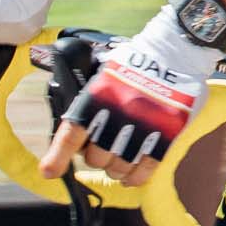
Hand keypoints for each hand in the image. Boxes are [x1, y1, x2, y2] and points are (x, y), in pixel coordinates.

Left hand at [39, 4, 221, 187]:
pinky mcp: (165, 136)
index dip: (58, 156)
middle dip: (96, 156)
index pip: (73, 133)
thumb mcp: (105, 72)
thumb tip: (78, 130)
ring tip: (118, 159)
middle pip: (95, 157)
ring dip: (115, 168)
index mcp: (99, 98)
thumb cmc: (138, 59)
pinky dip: (135, 177)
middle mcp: (118, 116)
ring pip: (118, 167)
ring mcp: (143, 128)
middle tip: (102, 146)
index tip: (49, 171)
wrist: (176, 48)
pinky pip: (144, 169)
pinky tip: (131, 176)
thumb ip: (91, 100)